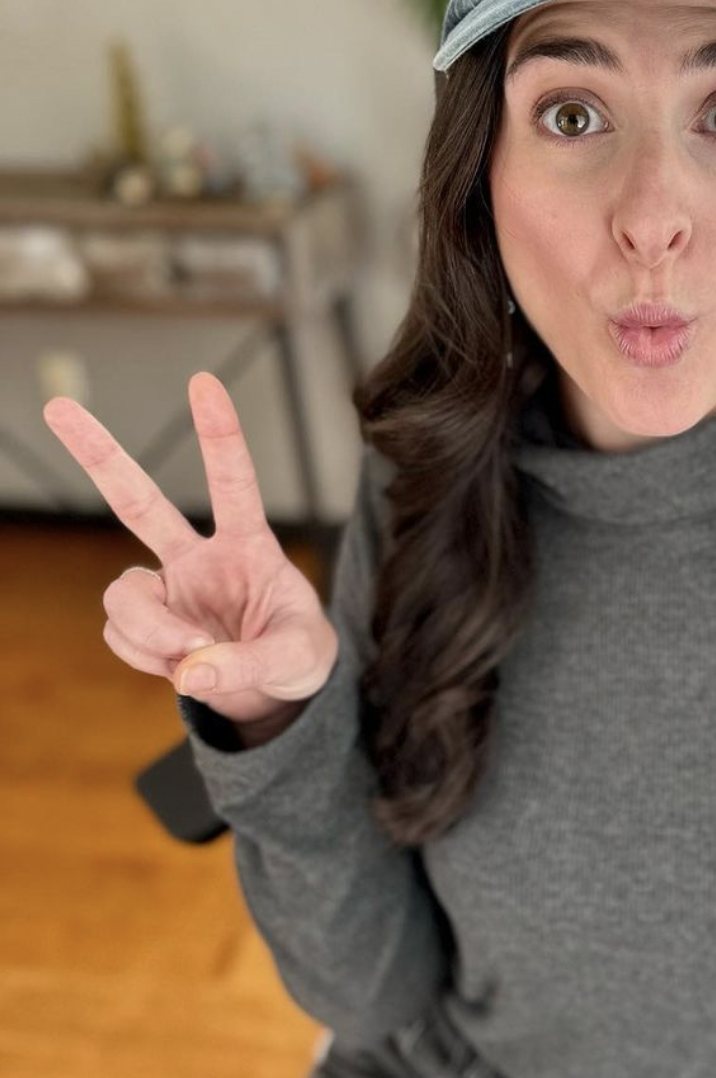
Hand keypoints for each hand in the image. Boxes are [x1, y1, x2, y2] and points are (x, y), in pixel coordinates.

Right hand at [43, 372, 338, 728]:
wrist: (275, 695)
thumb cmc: (297, 657)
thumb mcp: (298, 658)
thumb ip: (250, 663)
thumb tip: (190, 671)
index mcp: (250, 546)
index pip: (234, 482)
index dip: (219, 434)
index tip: (203, 382)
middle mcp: (199, 558)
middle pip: (139, 502)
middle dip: (99, 455)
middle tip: (56, 406)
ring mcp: (167, 589)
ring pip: (123, 593)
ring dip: (150, 630)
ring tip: (191, 655)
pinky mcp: (145, 625)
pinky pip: (119, 634)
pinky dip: (145, 656)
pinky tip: (179, 666)